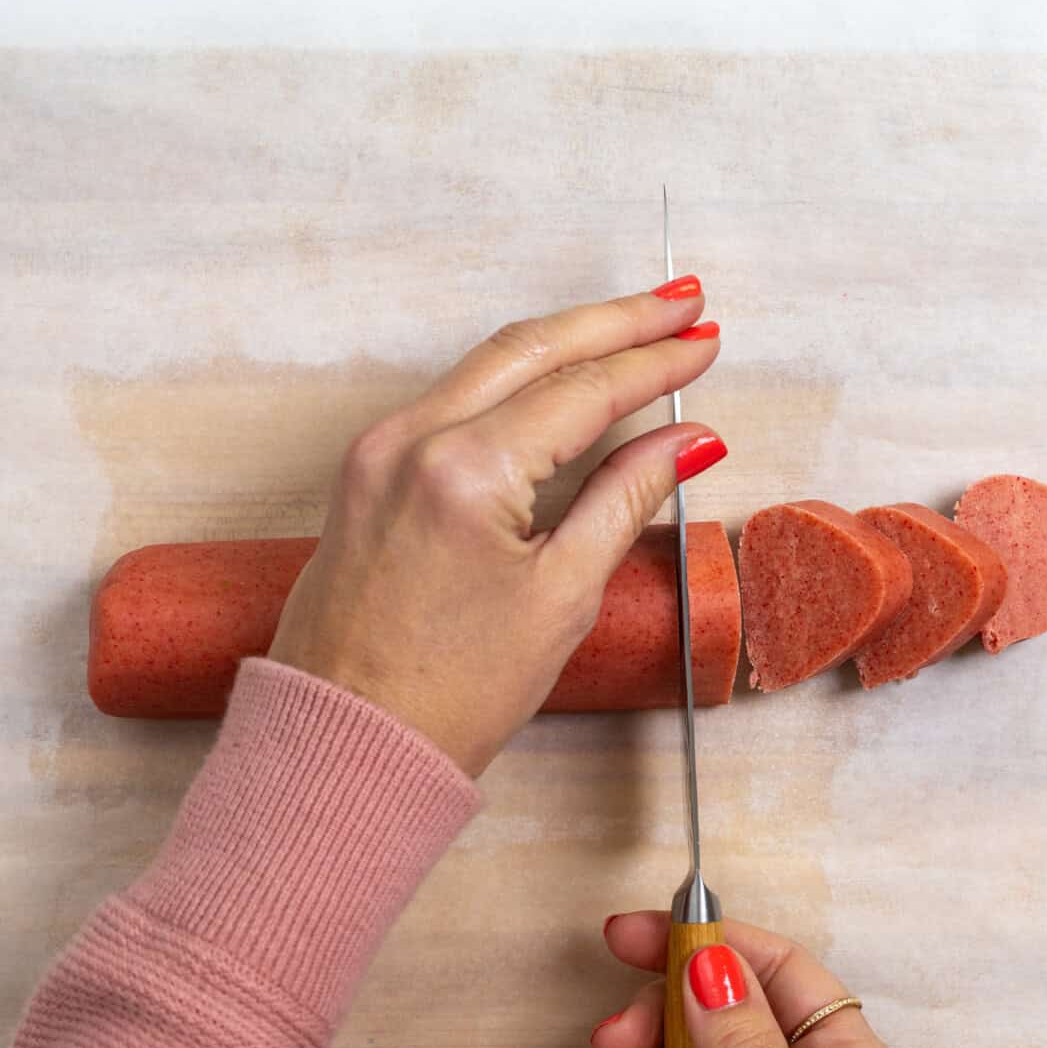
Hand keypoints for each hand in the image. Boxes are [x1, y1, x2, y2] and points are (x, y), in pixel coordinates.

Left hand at [269, 281, 722, 773]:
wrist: (345, 745)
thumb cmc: (444, 695)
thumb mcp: (562, 598)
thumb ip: (624, 500)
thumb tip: (684, 442)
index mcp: (462, 470)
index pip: (581, 389)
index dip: (654, 364)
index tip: (702, 344)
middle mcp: (410, 441)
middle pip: (532, 348)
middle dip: (616, 320)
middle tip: (683, 302)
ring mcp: (379, 451)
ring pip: (488, 364)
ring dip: (566, 339)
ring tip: (635, 324)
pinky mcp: (366, 471)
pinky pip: (453, 398)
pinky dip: (515, 379)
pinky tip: (560, 377)